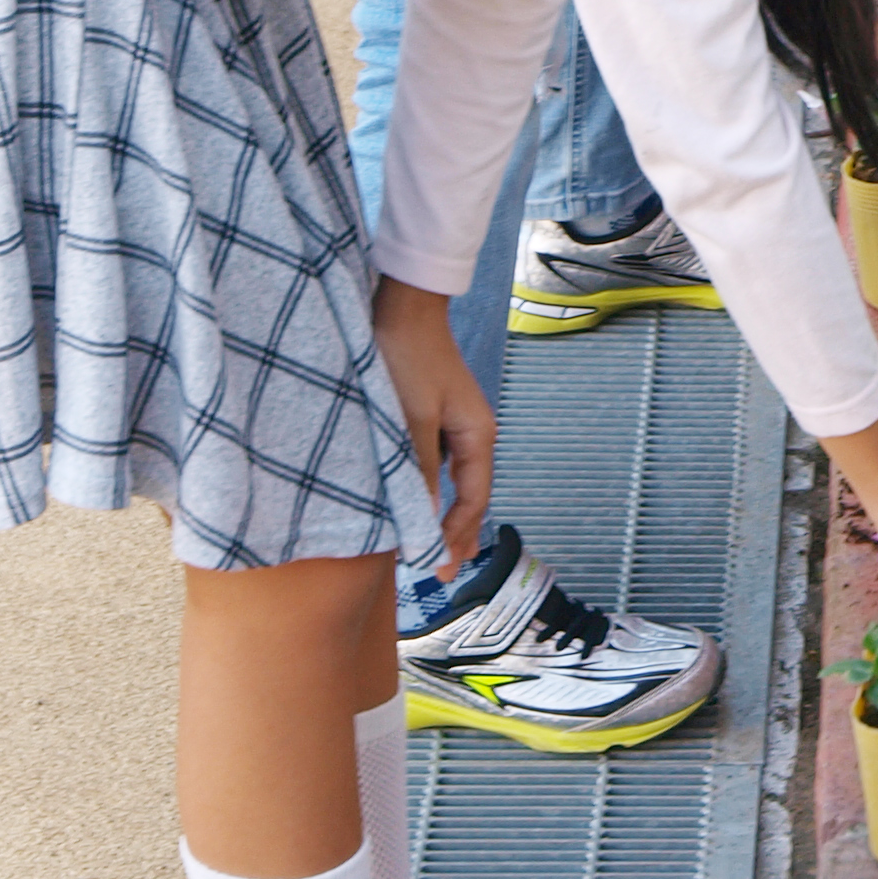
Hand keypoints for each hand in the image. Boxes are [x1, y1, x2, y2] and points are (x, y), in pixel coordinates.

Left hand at [371, 276, 496, 573]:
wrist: (400, 306)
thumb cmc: (407, 357)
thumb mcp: (410, 420)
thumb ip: (418, 472)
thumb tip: (420, 521)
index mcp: (477, 434)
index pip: (474, 500)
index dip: (457, 537)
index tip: (441, 570)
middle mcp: (471, 432)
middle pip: (469, 494)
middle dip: (456, 533)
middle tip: (444, 572)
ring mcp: (452, 423)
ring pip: (451, 479)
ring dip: (440, 512)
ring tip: (430, 546)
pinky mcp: (431, 414)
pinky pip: (434, 461)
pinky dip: (426, 487)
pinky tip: (411, 500)